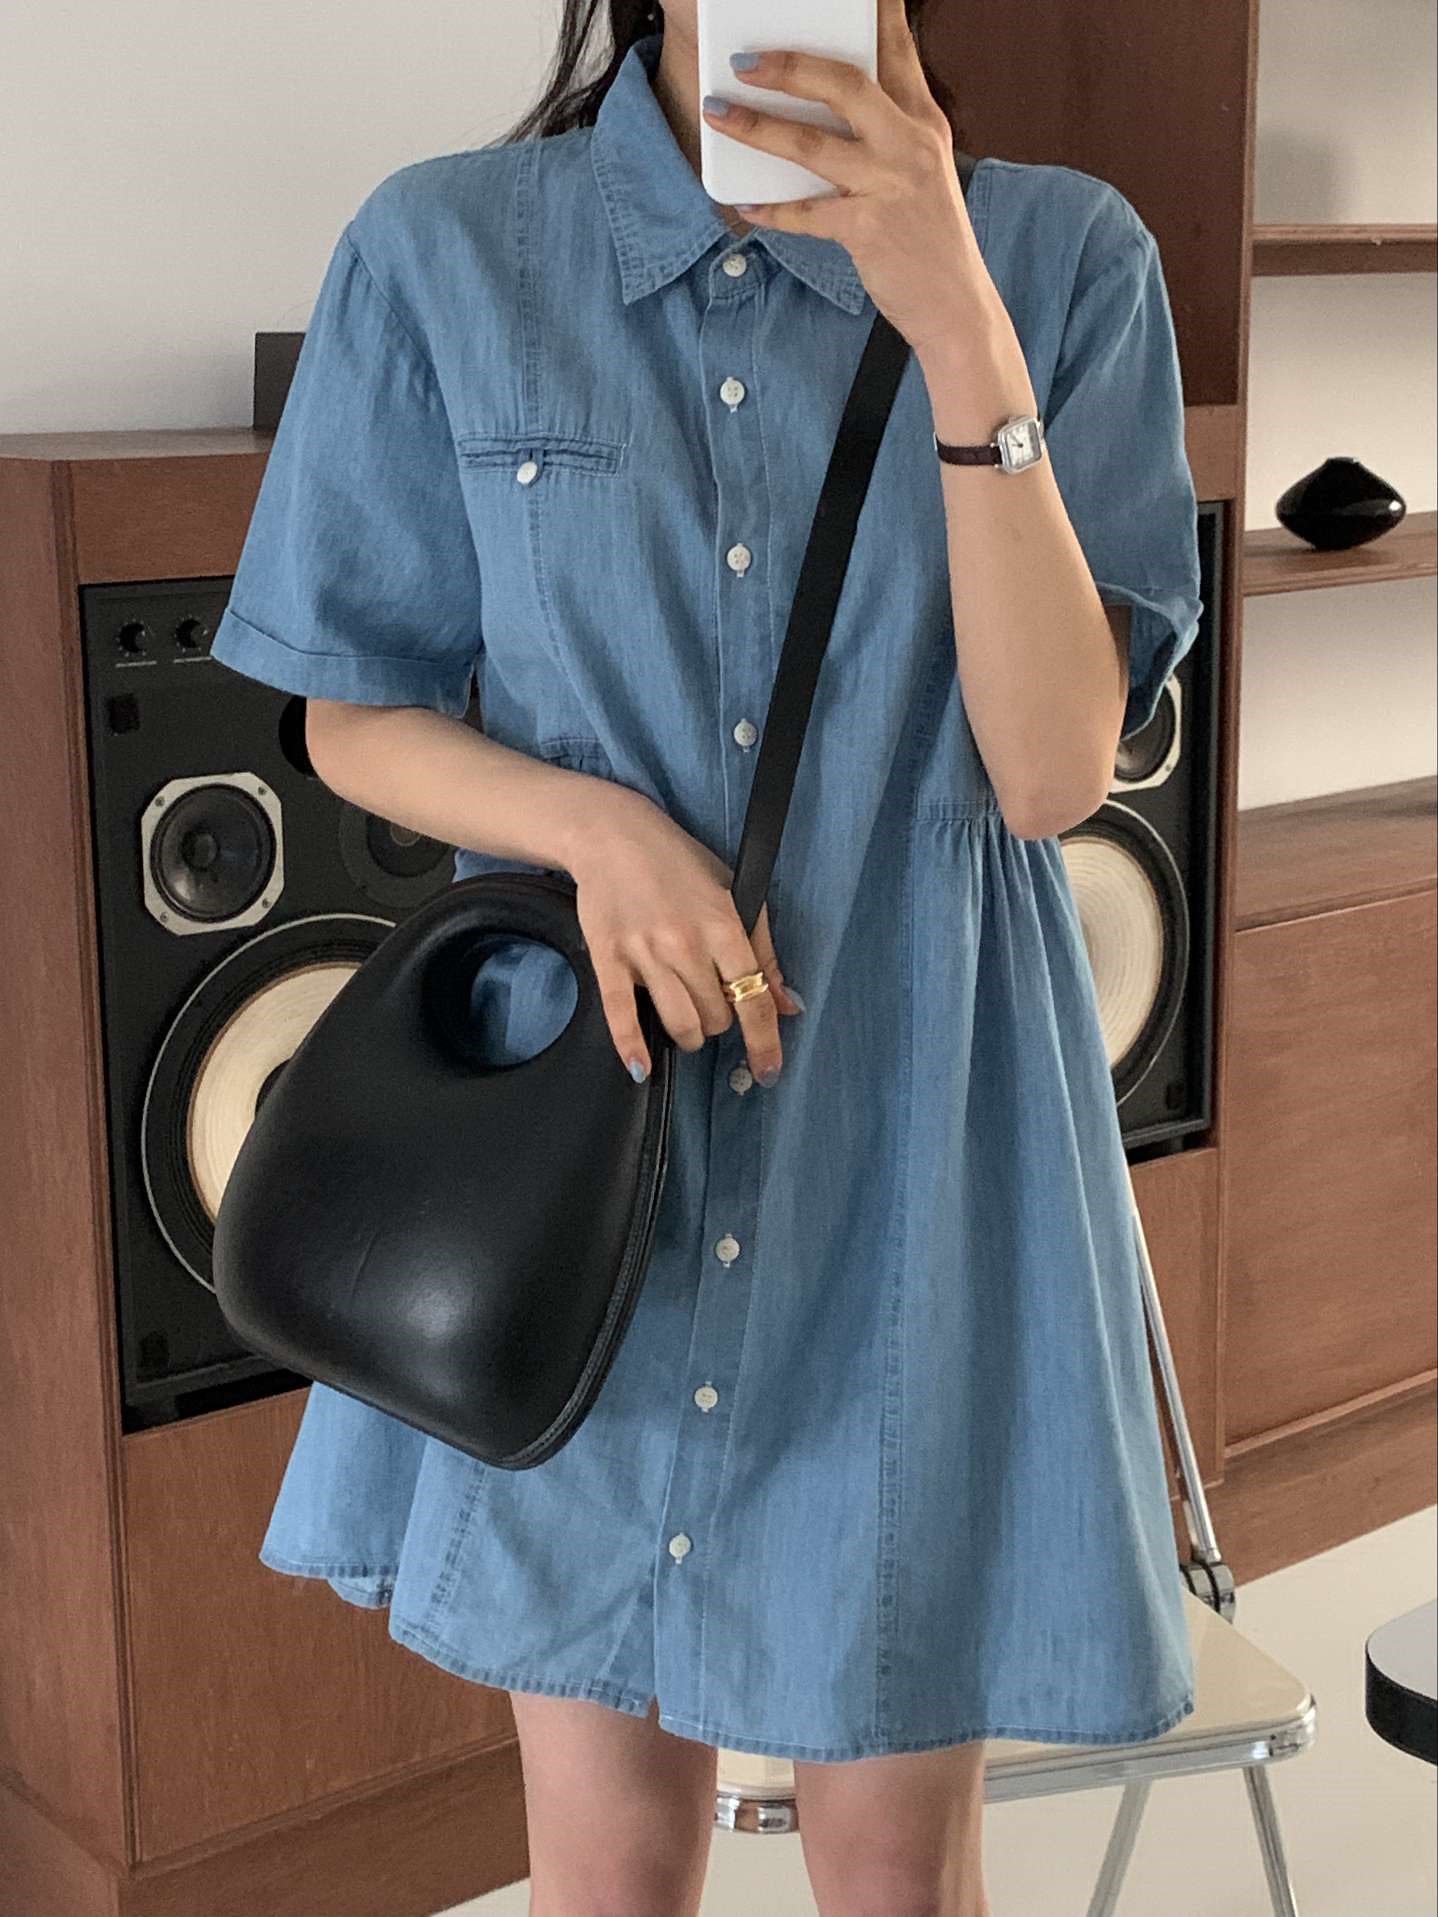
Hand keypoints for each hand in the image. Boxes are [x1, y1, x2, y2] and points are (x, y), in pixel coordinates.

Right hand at [567, 787, 801, 1085]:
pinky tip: (640, 1068)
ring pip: (679, 1023)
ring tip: (688, 1023)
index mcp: (723, 927)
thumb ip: (763, 952)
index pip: (753, 998)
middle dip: (720, 1023)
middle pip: (715, 1017)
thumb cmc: (680, 863)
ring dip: (689, 1035)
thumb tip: (788, 1006)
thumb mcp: (734, 893)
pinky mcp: (608, 958)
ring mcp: (644, 953)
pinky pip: (621, 1016)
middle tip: (712, 1004)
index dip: (765, 1042)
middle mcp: (686, 944)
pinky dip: (632, 1048)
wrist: (612, 835)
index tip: (769, 1071)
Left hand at [700, 0, 1000, 358]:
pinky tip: (746, 204)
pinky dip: (771, 209)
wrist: (955, 306)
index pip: (896, 51)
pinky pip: (805, 213)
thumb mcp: (922, 172)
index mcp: (923, 123)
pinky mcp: (867, 230)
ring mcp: (889, 186)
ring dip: (757, 127)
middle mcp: (909, 145)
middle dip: (789, 65)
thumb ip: (885, 135)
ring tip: (718, 113)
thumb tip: (825, 112)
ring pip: (812, 144)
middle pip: (844, 84)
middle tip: (744, 59)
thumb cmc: (931, 239)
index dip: (872, 13)